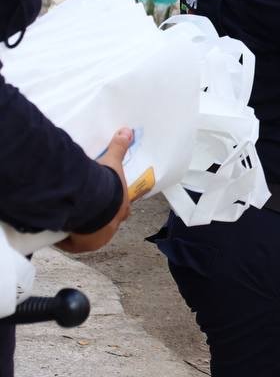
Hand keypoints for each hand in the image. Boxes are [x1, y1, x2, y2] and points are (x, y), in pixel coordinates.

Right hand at [58, 128, 132, 253]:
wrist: (94, 206)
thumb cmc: (106, 187)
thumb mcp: (113, 164)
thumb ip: (119, 148)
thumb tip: (127, 131)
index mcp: (123, 209)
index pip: (120, 210)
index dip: (110, 207)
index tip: (100, 204)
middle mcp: (113, 226)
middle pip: (103, 225)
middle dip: (93, 220)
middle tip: (79, 212)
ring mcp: (99, 238)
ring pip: (87, 236)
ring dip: (78, 229)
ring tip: (64, 221)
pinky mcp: (82, 245)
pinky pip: (71, 243)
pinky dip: (64, 239)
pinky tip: (55, 232)